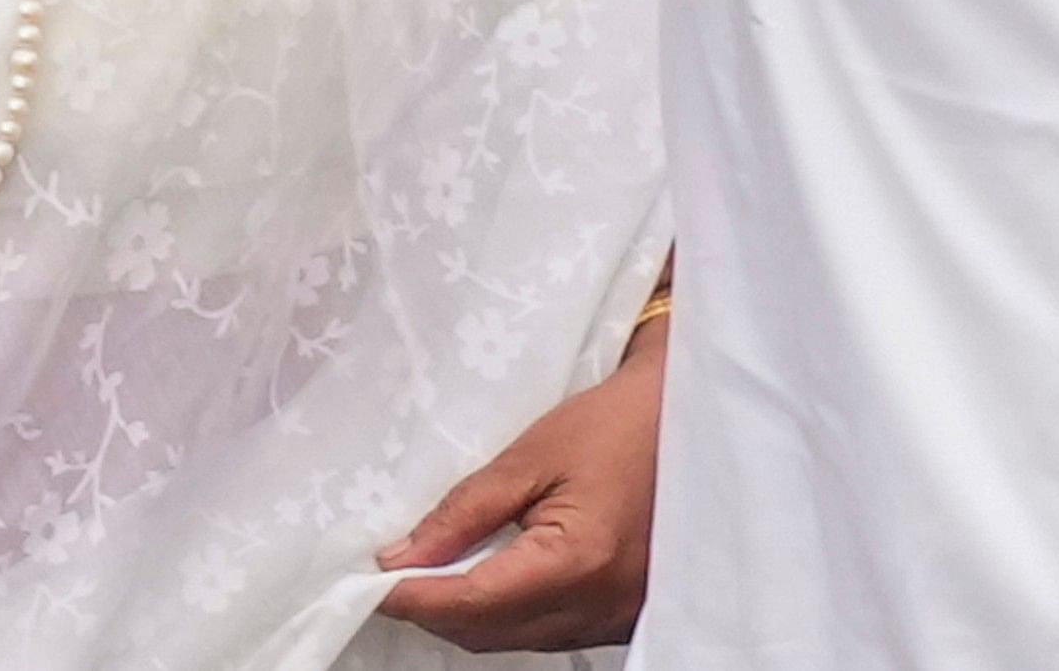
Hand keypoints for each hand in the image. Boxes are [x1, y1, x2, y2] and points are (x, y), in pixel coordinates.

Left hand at [372, 319, 661, 650]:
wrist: (692, 418)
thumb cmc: (619, 423)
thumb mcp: (533, 454)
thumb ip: (465, 511)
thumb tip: (403, 555)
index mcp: (577, 564)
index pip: (471, 604)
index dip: (412, 596)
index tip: (367, 580)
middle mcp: (598, 607)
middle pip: (488, 634)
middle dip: (433, 609)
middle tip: (392, 571)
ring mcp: (614, 619)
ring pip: (515, 640)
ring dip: (468, 615)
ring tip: (432, 570)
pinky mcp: (621, 616)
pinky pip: (548, 633)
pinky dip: (507, 614)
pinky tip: (487, 575)